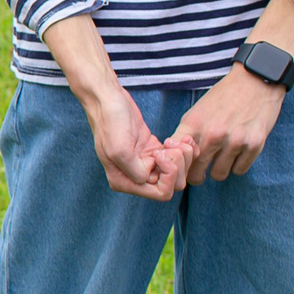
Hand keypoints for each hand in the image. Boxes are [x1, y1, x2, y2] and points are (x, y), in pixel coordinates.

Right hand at [80, 81, 192, 199]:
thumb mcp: (119, 149)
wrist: (109, 100)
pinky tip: (181, 139)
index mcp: (124, 182)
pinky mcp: (154, 151)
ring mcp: (146, 164)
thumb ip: (134, 170)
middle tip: (169, 145)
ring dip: (183, 156)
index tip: (158, 153)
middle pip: (174, 184)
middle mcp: (135, 177)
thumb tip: (148, 178)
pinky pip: (178, 159)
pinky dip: (185, 149)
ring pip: (178, 172)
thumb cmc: (111, 121)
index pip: (161, 192)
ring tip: (172, 141)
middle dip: (178, 164)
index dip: (168, 174)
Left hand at [169, 65, 286, 184]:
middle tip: (200, 170)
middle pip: (196, 174)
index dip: (176, 168)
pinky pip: (239, 170)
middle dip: (197, 175)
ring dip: (218, 169)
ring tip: (221, 158)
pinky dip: (237, 165)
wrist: (255, 81)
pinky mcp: (254, 145)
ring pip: (218, 175)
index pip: (176, 159)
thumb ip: (187, 134)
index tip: (180, 168)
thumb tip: (174, 158)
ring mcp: (234, 141)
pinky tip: (237, 154)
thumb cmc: (223, 97)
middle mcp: (212, 135)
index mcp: (193, 125)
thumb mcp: (197, 111)